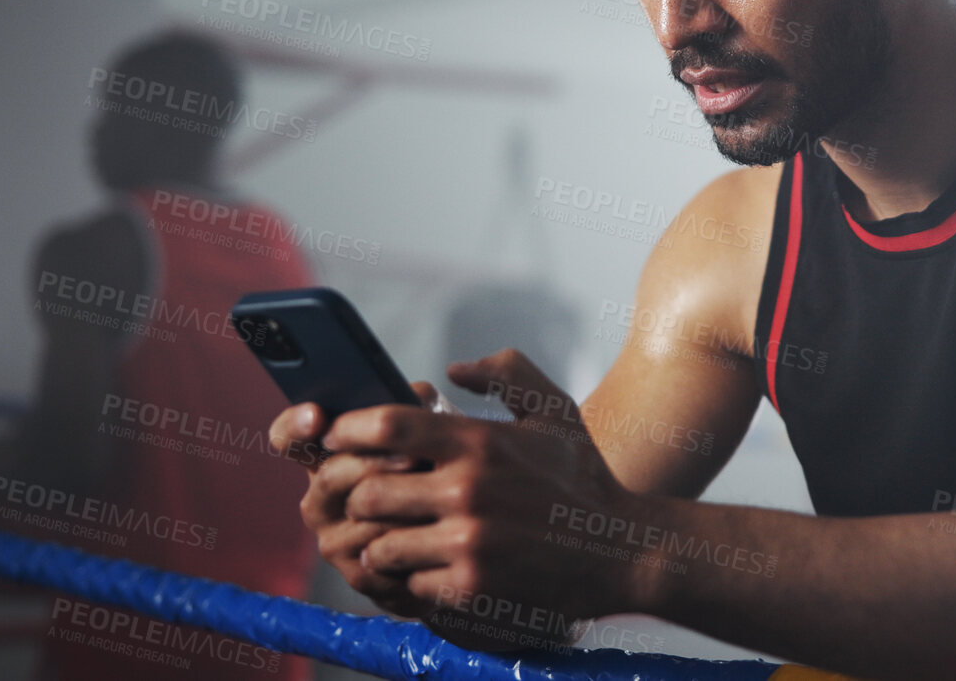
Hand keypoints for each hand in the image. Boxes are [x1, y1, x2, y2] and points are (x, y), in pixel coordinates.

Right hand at [269, 381, 447, 620]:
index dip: (295, 425)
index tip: (317, 416)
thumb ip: (416, 410)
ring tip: (436, 495)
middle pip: (331, 475)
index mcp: (326, 459)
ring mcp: (334, 540)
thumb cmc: (435, 477)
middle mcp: (320, 500)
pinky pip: (380, 555)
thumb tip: (420, 395)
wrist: (453, 543)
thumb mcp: (427, 436)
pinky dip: (411, 541)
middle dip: (375, 463)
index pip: (290, 439)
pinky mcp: (359, 575)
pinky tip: (435, 532)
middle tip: (415, 456)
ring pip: (360, 516)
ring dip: (402, 504)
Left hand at [328, 350, 645, 649]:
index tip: (336, 437)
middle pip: (369, 490)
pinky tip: (426, 568)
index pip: (388, 426)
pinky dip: (411, 579)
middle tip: (367, 498)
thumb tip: (452, 370)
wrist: (619, 549)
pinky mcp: (471, 585)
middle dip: (361, 495)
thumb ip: (506, 372)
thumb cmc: (582, 475)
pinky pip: (409, 584)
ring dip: (381, 542)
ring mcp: (469, 541)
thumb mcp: (554, 410)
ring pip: (380, 543)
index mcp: (480, 441)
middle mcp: (469, 490)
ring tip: (392, 538)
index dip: (348, 430)